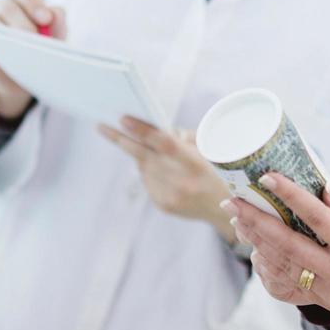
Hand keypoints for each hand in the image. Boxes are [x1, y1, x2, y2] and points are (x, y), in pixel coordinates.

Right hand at [0, 0, 66, 119]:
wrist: (29, 76)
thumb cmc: (44, 48)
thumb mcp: (56, 36)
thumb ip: (58, 22)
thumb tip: (54, 13)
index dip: (31, 0)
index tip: (46, 19)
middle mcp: (3, 7)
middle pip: (6, 4)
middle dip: (22, 22)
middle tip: (35, 39)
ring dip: (8, 34)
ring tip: (23, 50)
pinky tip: (4, 54)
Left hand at [98, 117, 234, 242]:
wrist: (227, 210)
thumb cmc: (220, 171)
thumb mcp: (211, 150)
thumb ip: (185, 139)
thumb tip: (158, 129)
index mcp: (196, 165)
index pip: (164, 144)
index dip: (143, 130)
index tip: (123, 119)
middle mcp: (181, 183)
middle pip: (144, 156)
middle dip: (122, 139)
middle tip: (102, 126)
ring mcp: (170, 197)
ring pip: (144, 167)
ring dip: (141, 154)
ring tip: (147, 145)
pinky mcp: (163, 205)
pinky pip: (148, 179)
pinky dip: (150, 169)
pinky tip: (160, 166)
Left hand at [226, 173, 329, 329]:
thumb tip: (328, 194)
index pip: (318, 218)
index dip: (291, 195)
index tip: (268, 177)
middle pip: (288, 244)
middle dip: (257, 220)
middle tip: (232, 200)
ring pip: (284, 265)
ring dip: (257, 242)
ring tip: (238, 220)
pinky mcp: (328, 303)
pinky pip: (291, 285)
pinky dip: (271, 267)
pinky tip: (259, 252)